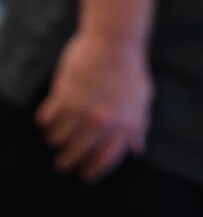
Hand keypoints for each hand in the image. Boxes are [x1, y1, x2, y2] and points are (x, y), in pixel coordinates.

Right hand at [36, 30, 152, 179]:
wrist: (114, 41)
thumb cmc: (130, 70)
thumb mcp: (142, 101)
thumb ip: (138, 127)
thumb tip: (137, 149)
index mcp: (123, 126)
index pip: (106, 159)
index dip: (94, 171)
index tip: (85, 175)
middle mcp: (102, 123)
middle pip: (78, 153)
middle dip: (69, 163)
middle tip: (63, 165)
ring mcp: (82, 110)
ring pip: (59, 139)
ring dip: (55, 142)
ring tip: (53, 140)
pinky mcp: (64, 95)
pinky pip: (48, 119)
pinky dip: (45, 122)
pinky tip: (46, 120)